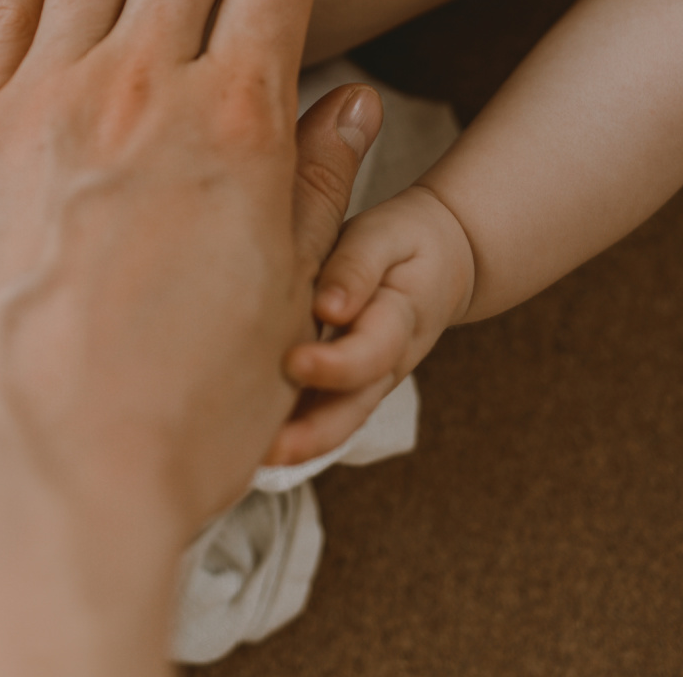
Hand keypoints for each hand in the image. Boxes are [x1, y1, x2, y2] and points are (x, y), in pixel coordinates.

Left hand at [268, 183, 475, 465]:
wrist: (443, 260)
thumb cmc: (405, 241)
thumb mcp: (385, 238)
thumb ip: (356, 267)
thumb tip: (329, 308)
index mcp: (400, 319)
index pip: (371, 352)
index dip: (336, 364)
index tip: (295, 362)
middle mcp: (386, 363)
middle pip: (355, 408)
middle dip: (313, 434)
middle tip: (270, 449)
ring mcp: (368, 379)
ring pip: (338, 421)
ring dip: (300, 444)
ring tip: (253, 458)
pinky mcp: (345, 381)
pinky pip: (323, 411)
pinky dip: (294, 430)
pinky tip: (252, 441)